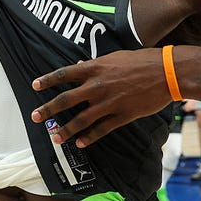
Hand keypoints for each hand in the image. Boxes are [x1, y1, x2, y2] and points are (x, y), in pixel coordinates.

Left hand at [31, 49, 171, 147]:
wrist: (167, 72)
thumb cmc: (142, 60)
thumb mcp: (116, 57)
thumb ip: (97, 63)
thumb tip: (82, 63)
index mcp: (95, 68)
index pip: (64, 74)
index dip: (47, 80)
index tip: (34, 86)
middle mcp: (97, 86)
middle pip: (66, 100)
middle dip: (48, 109)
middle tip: (34, 117)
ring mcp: (109, 102)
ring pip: (81, 119)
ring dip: (66, 130)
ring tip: (54, 137)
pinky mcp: (122, 115)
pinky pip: (101, 129)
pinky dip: (89, 137)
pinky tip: (80, 143)